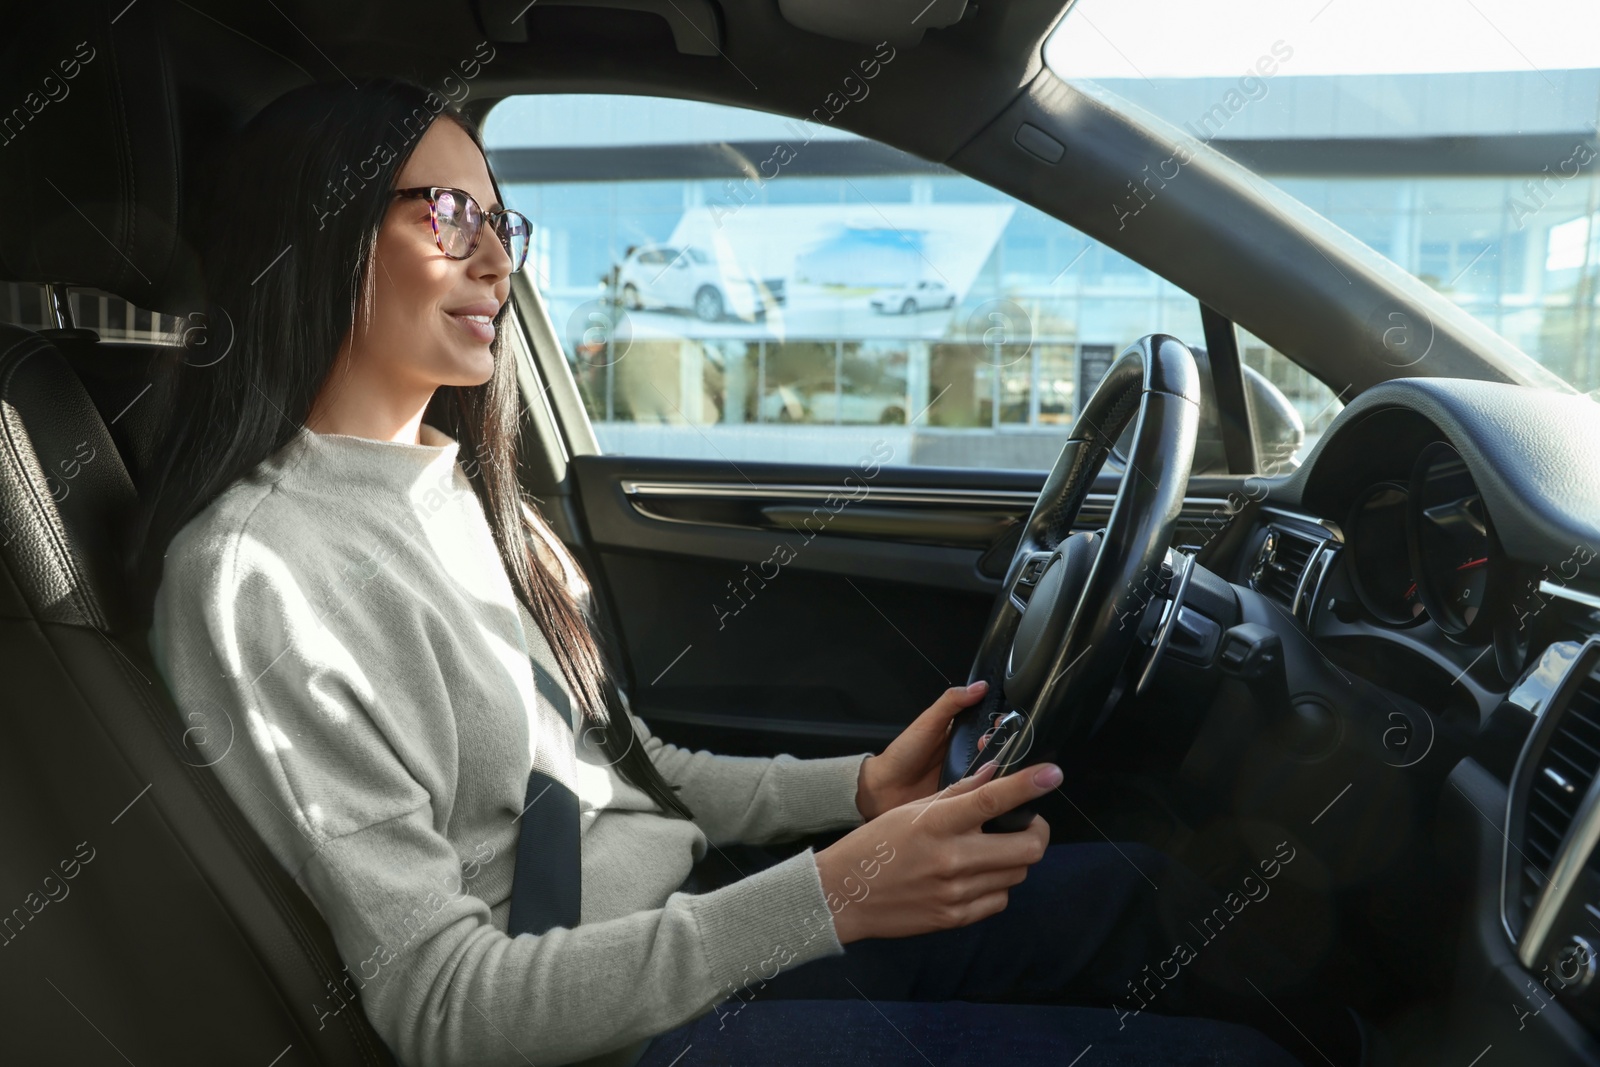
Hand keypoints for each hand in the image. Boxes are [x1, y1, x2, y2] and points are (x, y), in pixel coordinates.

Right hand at [817, 758, 1057, 944]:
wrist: (844, 896)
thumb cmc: (875, 847)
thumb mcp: (910, 810)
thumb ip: (956, 794)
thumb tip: (994, 773)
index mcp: (936, 824)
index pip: (992, 800)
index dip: (1028, 786)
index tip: (1052, 775)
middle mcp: (951, 859)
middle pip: (1027, 848)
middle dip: (1036, 832)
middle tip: (1026, 823)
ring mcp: (956, 893)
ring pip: (1018, 874)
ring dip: (1015, 858)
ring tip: (992, 848)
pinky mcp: (956, 918)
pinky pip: (999, 899)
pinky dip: (997, 884)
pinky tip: (977, 874)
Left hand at [855, 680, 988, 821]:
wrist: (886, 788)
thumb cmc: (903, 754)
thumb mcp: (928, 721)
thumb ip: (951, 702)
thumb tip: (978, 686)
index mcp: (961, 731)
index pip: (991, 723)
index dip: (1000, 721)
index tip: (998, 721)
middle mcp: (969, 753)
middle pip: (999, 746)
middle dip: (1001, 743)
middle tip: (986, 742)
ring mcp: (971, 775)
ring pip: (997, 769)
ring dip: (998, 766)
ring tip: (986, 762)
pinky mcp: (968, 795)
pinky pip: (986, 791)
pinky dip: (992, 787)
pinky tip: (989, 782)